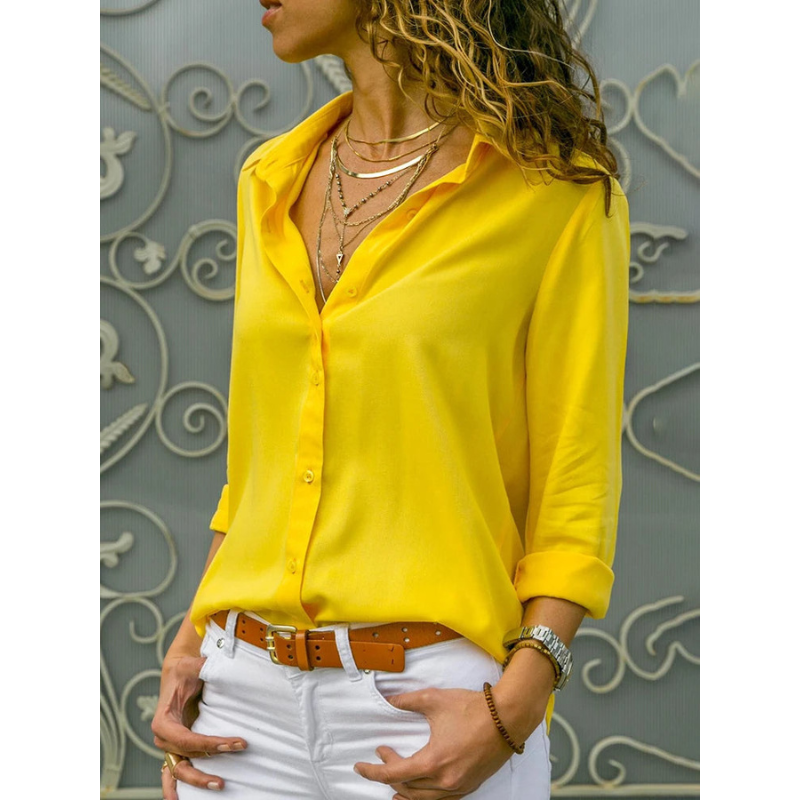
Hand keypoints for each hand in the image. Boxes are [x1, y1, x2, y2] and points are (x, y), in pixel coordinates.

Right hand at [151, 654, 246, 797]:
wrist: (178, 674)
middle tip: (228, 776)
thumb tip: (215, 666)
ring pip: (179, 772)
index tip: (235, 743)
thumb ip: (202, 667)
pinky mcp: (177, 749)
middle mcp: (164, 738)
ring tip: (219, 787)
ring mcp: (169, 746)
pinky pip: (174, 773)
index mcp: (163, 722)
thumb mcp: (191, 666)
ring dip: (196, 782)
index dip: (210, 744)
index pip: (187, 740)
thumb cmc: (184, 671)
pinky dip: (177, 788)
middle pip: (184, 760)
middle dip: (205, 771)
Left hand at [353, 687, 525, 799]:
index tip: (360, 766)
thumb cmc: (472, 708)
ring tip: (393, 788)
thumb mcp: (434, 699)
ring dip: (405, 792)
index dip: (373, 772)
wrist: (507, 717)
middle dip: (389, 774)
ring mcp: (459, 786)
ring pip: (423, 799)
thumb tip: (390, 700)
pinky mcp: (470, 786)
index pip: (394, 774)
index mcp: (433, 762)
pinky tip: (421, 792)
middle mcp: (445, 781)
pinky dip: (425, 797)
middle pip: (407, 789)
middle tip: (382, 756)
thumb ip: (407, 701)